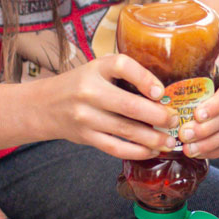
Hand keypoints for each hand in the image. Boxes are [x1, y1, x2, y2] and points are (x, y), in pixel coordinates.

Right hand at [40, 53, 178, 159]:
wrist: (44, 105)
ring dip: (152, 138)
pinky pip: (115, 148)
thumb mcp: (98, 69)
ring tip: (169, 140)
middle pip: (129, 105)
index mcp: (96, 69)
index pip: (123, 66)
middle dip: (157, 116)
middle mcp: (89, 92)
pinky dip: (137, 151)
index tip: (161, 92)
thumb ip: (125, 75)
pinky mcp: (86, 137)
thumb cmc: (81, 84)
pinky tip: (152, 151)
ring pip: (125, 130)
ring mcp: (86, 117)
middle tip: (174, 120)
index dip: (145, 78)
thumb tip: (164, 93)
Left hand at [178, 58, 218, 159]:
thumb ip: (192, 73)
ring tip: (189, 149)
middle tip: (184, 135)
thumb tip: (160, 87)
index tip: (196, 114)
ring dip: (209, 144)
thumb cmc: (217, 69)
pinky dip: (215, 151)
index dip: (215, 105)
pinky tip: (198, 153)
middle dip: (206, 129)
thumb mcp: (208, 64)